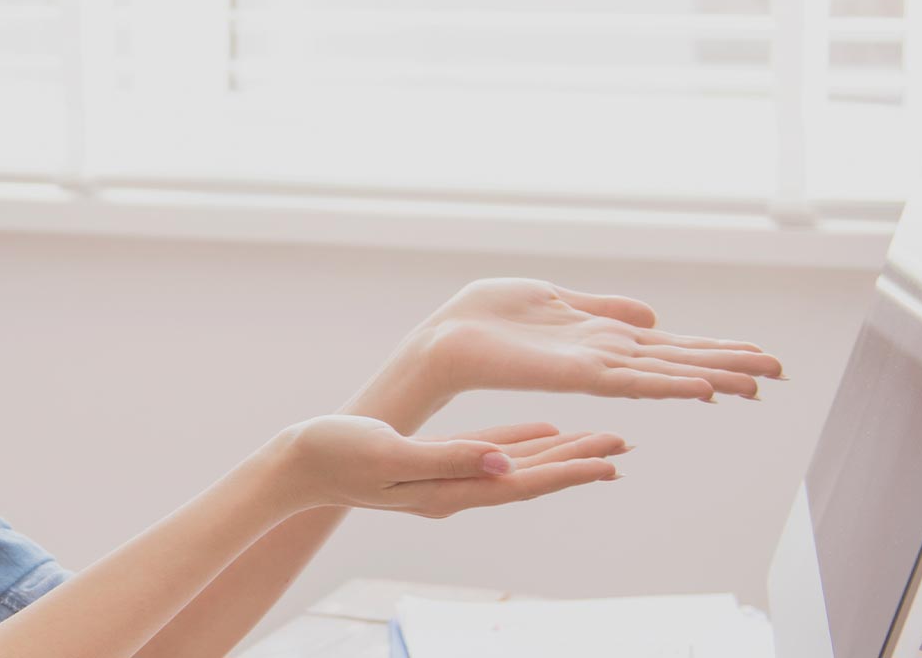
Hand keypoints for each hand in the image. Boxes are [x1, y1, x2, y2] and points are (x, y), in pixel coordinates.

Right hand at [271, 416, 626, 518]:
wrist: (297, 463)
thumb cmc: (336, 455)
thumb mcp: (392, 454)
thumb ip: (449, 458)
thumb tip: (505, 464)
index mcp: (448, 492)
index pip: (522, 484)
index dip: (568, 472)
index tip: (610, 462)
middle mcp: (455, 490)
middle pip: (530, 477)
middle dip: (578, 460)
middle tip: (624, 443)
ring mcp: (446, 479)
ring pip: (518, 465)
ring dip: (560, 452)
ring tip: (602, 440)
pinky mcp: (436, 463)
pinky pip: (491, 452)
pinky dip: (524, 441)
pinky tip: (547, 429)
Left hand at [391, 278, 784, 404]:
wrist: (444, 340)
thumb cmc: (486, 320)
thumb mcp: (554, 299)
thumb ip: (603, 308)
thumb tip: (653, 316)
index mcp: (604, 339)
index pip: (672, 347)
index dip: (717, 350)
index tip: (762, 356)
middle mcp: (607, 358)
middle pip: (681, 362)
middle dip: (730, 366)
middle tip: (781, 374)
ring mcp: (594, 368)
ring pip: (666, 373)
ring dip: (713, 376)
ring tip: (759, 382)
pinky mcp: (575, 374)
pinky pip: (631, 380)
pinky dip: (668, 384)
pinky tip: (703, 388)